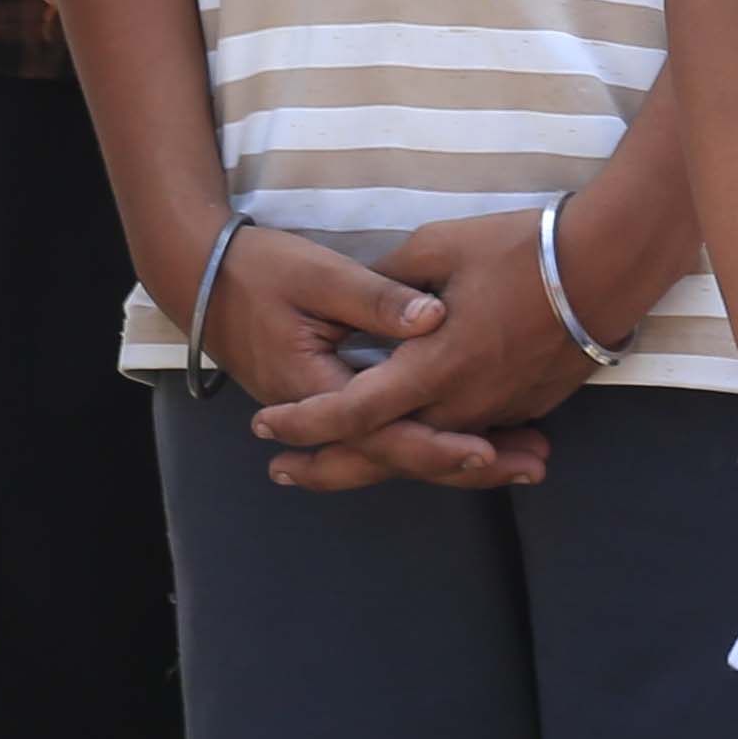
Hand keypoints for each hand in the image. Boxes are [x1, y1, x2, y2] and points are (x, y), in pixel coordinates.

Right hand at [171, 222, 540, 494]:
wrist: (204, 277)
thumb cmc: (261, 271)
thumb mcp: (320, 276)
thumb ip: (377, 299)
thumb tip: (434, 317)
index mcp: (315, 386)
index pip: (383, 431)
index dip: (437, 442)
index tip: (488, 449)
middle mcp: (324, 410)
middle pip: (399, 453)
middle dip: (466, 464)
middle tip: (532, 467)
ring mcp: (331, 408)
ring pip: (399, 446)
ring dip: (461, 456)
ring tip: (526, 461)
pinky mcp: (340, 396)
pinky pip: (392, 427)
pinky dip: (437, 434)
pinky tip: (487, 435)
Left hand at [243, 200, 623, 487]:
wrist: (611, 263)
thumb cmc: (525, 249)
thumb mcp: (444, 246)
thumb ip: (393, 279)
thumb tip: (365, 294)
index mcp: (433, 367)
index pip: (352, 412)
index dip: (304, 424)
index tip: (264, 427)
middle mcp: (461, 404)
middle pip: (383, 454)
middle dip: (328, 467)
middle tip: (284, 473)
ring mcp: (498, 410)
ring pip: (427, 450)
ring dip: (380, 459)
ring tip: (341, 460)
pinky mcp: (528, 406)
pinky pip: (469, 436)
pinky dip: (435, 445)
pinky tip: (419, 440)